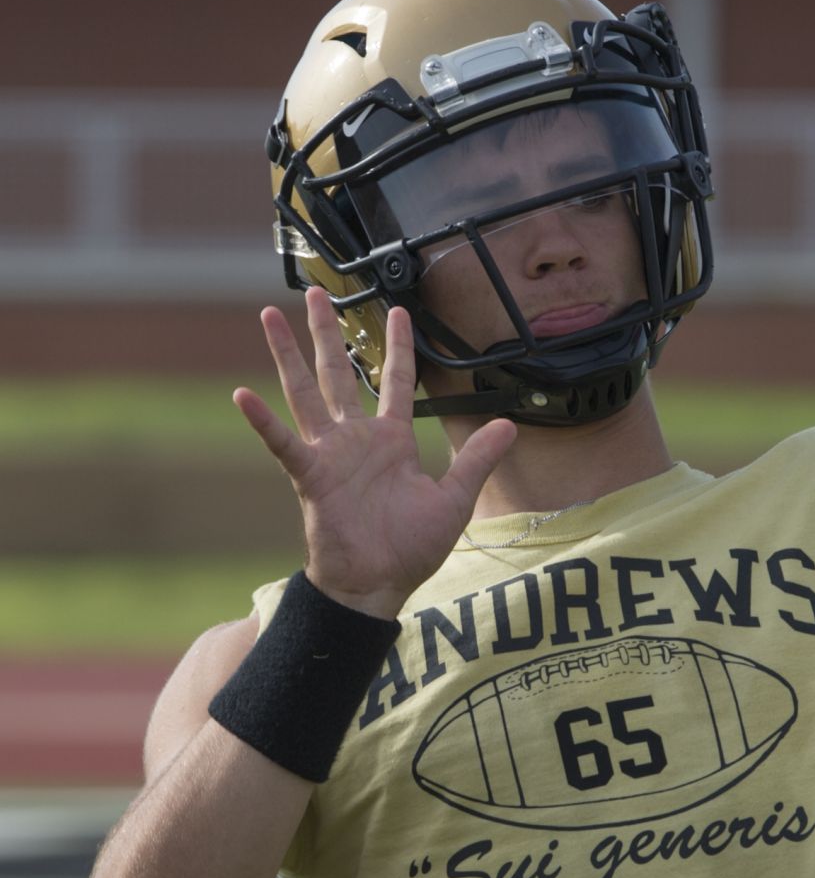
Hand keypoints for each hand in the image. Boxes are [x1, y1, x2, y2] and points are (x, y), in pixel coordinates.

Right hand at [234, 288, 516, 618]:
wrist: (378, 584)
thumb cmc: (410, 547)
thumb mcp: (455, 498)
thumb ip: (477, 459)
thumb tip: (509, 425)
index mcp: (391, 440)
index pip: (395, 381)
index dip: (397, 347)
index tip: (399, 311)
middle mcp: (356, 439)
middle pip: (339, 373)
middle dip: (328, 333)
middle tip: (315, 293)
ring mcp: (329, 453)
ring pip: (305, 392)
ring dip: (287, 355)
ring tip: (270, 316)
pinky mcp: (310, 475)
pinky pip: (283, 443)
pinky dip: (262, 420)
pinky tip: (242, 394)